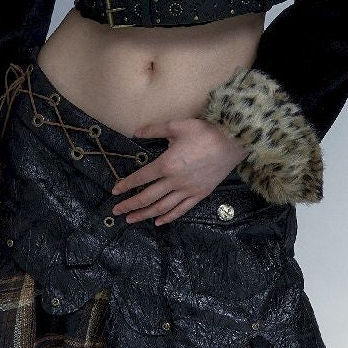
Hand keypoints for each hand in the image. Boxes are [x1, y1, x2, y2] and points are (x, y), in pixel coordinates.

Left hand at [110, 117, 248, 225]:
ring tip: (131, 219)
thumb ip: (154, 130)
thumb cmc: (204, 131)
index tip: (115, 190)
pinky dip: (168, 217)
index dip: (126, 185)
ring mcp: (188, 190)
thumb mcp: (176, 125)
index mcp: (166, 164)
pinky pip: (181, 210)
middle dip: (130, 205)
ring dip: (144, 215)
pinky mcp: (200, 194)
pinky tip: (158, 221)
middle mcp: (175, 181)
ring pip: (162, 207)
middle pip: (148, 197)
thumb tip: (134, 133)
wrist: (232, 142)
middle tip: (116, 211)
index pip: (141, 178)